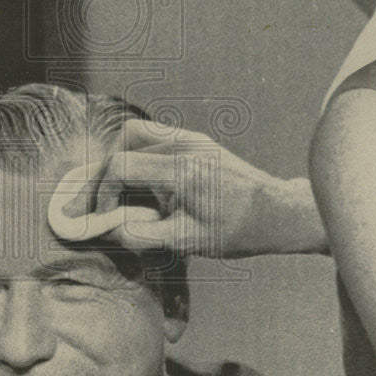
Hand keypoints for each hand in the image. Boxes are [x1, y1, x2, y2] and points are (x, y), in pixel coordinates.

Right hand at [48, 118, 326, 256]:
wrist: (275, 213)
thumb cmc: (236, 230)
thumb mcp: (186, 241)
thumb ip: (142, 234)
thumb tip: (109, 228)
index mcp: (182, 169)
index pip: (120, 166)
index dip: (103, 193)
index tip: (105, 218)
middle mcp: (184, 144)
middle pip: (123, 143)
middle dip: (104, 173)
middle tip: (99, 202)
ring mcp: (191, 137)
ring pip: (135, 133)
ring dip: (119, 159)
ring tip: (116, 190)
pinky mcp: (195, 139)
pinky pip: (154, 135)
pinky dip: (137, 154)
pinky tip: (139, 180)